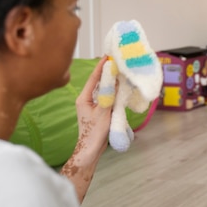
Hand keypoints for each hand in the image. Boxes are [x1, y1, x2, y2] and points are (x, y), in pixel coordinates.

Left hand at [61, 56, 113, 200]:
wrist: (90, 151)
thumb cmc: (94, 133)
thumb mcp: (103, 112)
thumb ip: (109, 95)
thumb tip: (116, 80)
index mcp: (83, 98)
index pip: (94, 77)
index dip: (102, 66)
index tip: (109, 55)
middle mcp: (87, 99)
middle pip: (99, 82)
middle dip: (108, 71)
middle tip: (118, 61)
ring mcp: (92, 106)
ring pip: (104, 89)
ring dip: (113, 81)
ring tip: (121, 72)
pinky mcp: (99, 112)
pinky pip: (107, 97)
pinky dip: (115, 92)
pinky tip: (122, 88)